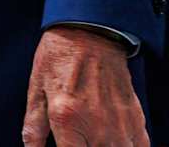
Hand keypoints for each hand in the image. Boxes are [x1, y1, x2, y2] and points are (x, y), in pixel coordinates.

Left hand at [21, 26, 146, 146]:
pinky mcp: (136, 119)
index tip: (63, 146)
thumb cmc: (59, 58)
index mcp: (67, 119)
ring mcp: (120, 125)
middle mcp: (97, 127)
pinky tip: (112, 140)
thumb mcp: (36, 88)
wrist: (90, 34)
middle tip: (76, 139)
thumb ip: (34, 126)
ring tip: (91, 138)